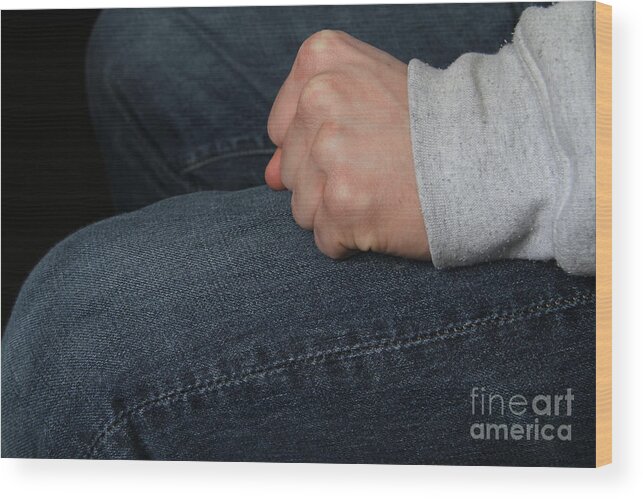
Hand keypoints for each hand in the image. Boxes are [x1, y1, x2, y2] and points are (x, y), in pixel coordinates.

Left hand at [265, 30, 429, 259]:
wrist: (491, 156)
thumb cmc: (431, 125)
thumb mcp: (367, 95)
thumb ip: (305, 129)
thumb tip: (268, 178)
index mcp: (321, 62)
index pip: (281, 129)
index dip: (318, 146)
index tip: (362, 140)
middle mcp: (320, 100)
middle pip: (290, 171)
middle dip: (328, 181)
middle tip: (381, 167)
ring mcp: (330, 153)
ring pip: (302, 209)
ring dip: (340, 212)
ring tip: (385, 190)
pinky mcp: (343, 205)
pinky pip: (325, 240)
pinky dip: (354, 240)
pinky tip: (387, 215)